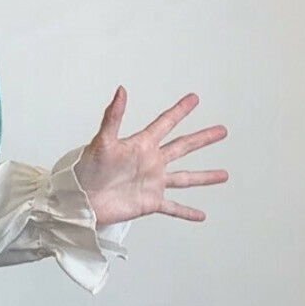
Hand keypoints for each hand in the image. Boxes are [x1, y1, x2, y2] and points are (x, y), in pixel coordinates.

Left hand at [73, 88, 227, 229]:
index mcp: (141, 144)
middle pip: (183, 147)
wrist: (79, 200)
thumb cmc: (85, 169)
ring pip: (185, 178)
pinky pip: (173, 207)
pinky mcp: (149, 202)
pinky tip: (201, 215)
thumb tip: (121, 90)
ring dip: (204, 177)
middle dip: (202, 139)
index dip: (180, 110)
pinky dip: (186, 212)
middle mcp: (151, 162)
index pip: (166, 123)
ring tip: (224, 175)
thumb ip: (113, 116)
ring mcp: (152, 183)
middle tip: (222, 130)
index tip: (194, 98)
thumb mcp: (102, 141)